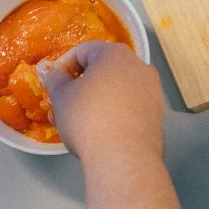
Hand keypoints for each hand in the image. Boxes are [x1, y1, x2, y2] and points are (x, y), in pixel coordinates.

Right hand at [38, 40, 163, 161]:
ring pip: (118, 89)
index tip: (54, 81)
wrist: (123, 158)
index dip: (64, 65)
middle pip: (103, 69)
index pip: (84, 51)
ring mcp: (152, 91)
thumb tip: (52, 71)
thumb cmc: (89, 120)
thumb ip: (55, 78)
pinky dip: (114, 112)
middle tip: (64, 102)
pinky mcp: (156, 114)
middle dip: (81, 84)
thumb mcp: (62, 96)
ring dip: (96, 99)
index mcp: (116, 54)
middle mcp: (139, 67)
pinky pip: (130, 106)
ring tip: (78, 120)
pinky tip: (99, 129)